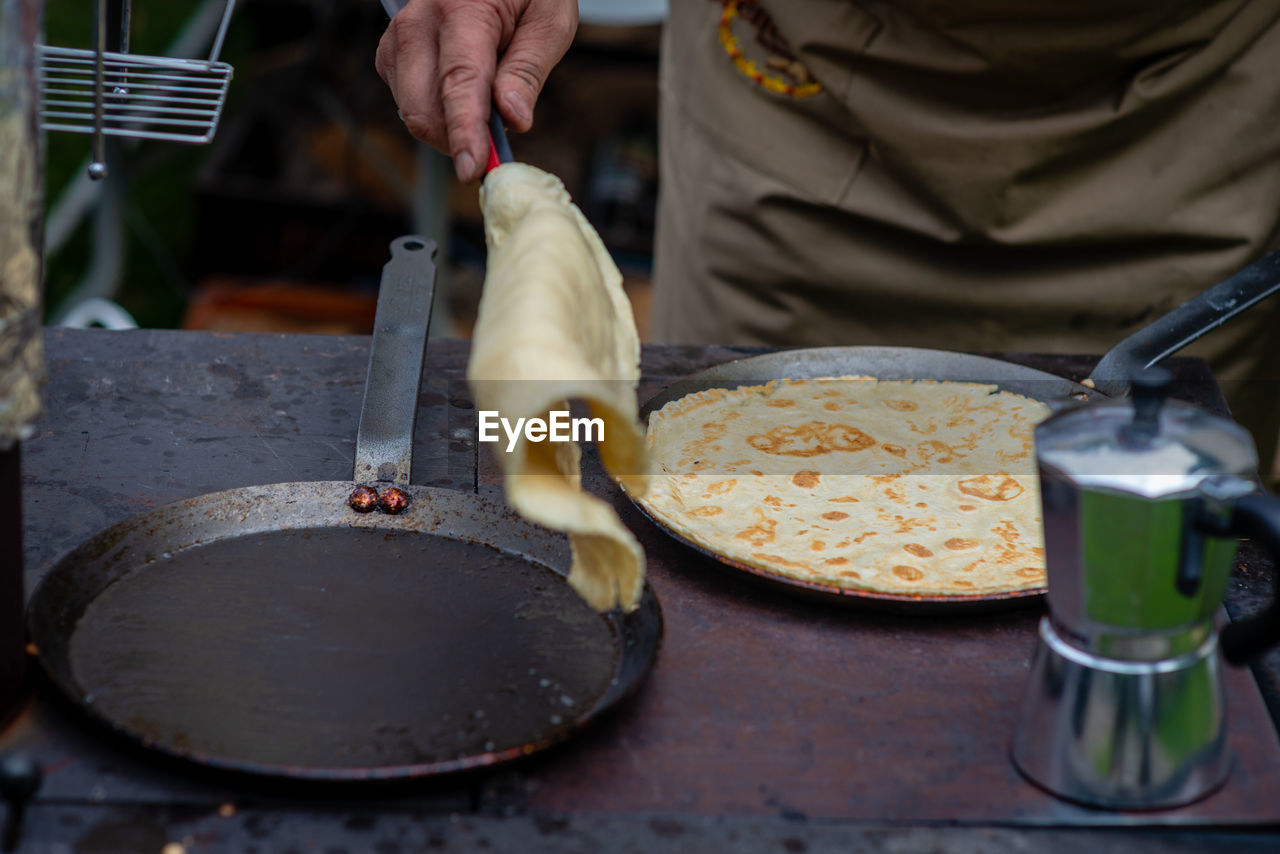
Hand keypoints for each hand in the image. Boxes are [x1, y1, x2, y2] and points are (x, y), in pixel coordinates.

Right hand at [376, 0, 577, 182]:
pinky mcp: (392, 55)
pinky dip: (437, 114)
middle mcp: (418, 22)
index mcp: (461, 9)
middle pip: (423, 109)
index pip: (458, 82)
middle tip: (497, 142)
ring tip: (485, 98)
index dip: (465, 132)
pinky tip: (462, 94)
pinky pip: (408, 104)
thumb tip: (514, 119)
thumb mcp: (549, 21)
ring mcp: (399, 39)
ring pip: (413, 112)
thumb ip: (529, 70)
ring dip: (449, 127)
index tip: (472, 168)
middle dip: (458, 139)